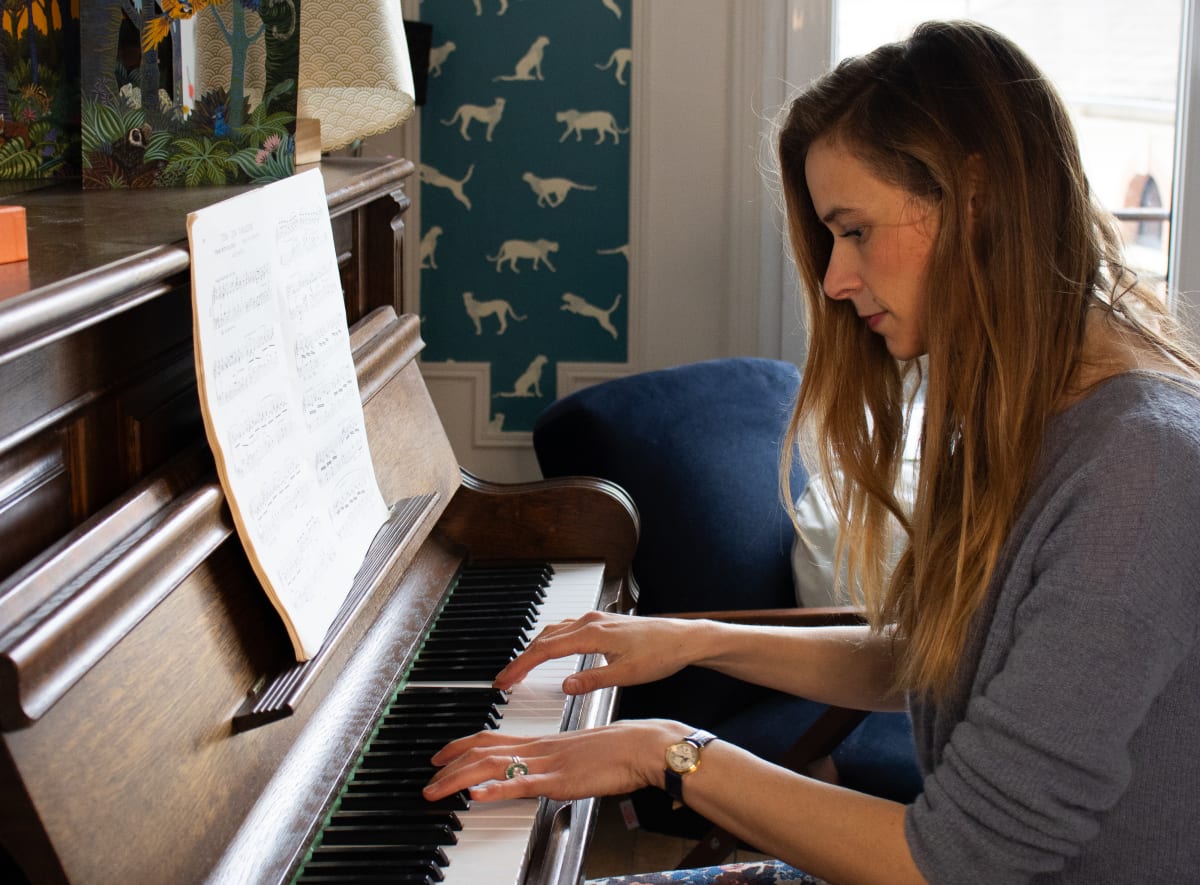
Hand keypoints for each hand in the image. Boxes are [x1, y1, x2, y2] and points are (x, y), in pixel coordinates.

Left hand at [423, 719, 685, 802]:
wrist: (642, 745)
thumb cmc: (619, 750)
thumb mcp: (579, 755)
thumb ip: (557, 762)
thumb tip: (542, 772)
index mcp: (543, 741)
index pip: (491, 738)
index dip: (461, 745)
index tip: (440, 755)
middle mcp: (539, 748)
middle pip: (483, 751)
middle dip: (450, 765)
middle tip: (428, 778)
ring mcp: (547, 763)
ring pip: (493, 766)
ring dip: (459, 778)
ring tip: (437, 790)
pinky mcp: (560, 780)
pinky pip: (523, 784)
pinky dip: (497, 788)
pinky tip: (478, 794)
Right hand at [494, 611, 700, 693]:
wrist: (684, 638)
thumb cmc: (661, 655)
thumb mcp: (626, 675)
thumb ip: (592, 680)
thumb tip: (564, 687)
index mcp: (592, 633)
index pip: (545, 650)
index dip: (521, 665)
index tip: (505, 680)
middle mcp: (590, 621)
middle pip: (544, 638)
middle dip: (522, 659)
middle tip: (506, 679)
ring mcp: (596, 619)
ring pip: (554, 631)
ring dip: (535, 648)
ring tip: (522, 668)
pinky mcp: (603, 622)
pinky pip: (567, 628)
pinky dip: (551, 641)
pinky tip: (552, 650)